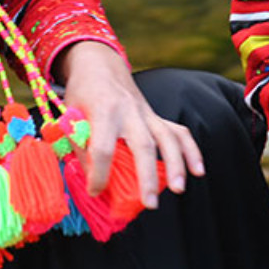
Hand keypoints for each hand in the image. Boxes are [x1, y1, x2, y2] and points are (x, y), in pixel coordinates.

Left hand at [57, 42, 203, 207]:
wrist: (99, 64)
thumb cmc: (83, 92)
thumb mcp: (71, 115)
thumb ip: (80, 145)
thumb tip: (90, 179)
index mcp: (103, 110)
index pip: (103, 148)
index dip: (99, 174)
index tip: (96, 191)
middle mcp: (129, 111)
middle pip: (142, 145)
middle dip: (147, 176)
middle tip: (149, 203)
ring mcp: (147, 113)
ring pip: (167, 138)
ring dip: (176, 164)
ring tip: (178, 189)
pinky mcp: (156, 116)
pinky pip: (178, 132)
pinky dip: (191, 150)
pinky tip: (198, 171)